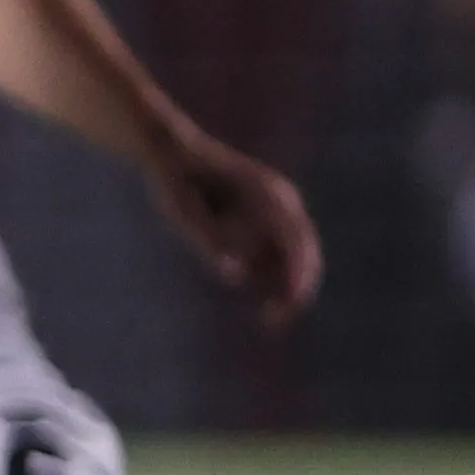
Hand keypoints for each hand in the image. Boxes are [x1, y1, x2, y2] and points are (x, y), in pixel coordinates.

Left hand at [155, 134, 322, 327]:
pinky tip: (262, 299)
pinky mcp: (264, 218)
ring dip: (284, 285)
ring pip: (291, 255)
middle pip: (303, 252)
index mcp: (268, 196)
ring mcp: (275, 210)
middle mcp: (280, 202)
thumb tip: (233, 276)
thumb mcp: (183, 213)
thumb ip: (209, 241)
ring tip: (269, 318)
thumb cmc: (175, 182)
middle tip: (274, 321)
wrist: (172, 153)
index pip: (296, 243)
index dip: (297, 276)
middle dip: (295, 288)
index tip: (291, 305)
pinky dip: (272, 275)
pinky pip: (275, 252)